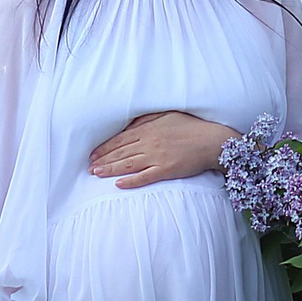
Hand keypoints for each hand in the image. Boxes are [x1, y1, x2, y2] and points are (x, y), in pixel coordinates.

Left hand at [88, 111, 235, 187]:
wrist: (212, 140)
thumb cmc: (191, 126)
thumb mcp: (167, 115)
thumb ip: (147, 120)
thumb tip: (129, 125)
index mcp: (148, 129)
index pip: (121, 139)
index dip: (105, 148)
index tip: (93, 154)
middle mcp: (150, 142)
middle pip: (121, 152)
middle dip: (103, 160)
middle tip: (89, 167)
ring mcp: (158, 157)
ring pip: (128, 164)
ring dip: (110, 170)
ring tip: (96, 174)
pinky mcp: (166, 170)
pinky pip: (145, 177)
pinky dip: (131, 181)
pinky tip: (118, 184)